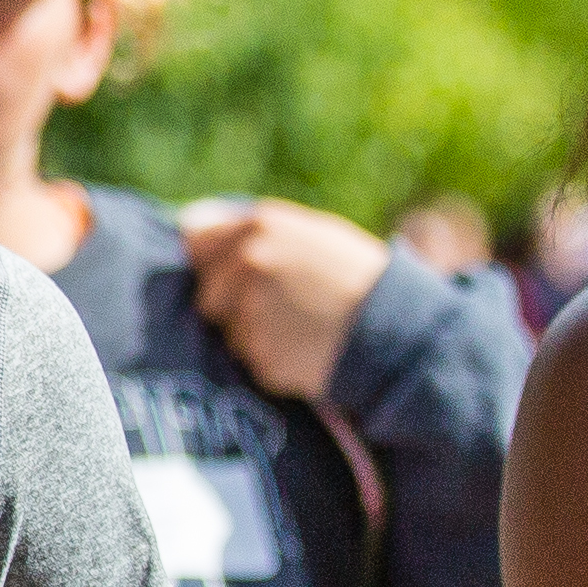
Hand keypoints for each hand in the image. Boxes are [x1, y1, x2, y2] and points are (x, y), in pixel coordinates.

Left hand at [183, 200, 395, 403]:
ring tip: (300, 328)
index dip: (210, 257)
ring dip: (253, 335)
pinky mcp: (261, 357)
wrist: (397, 328)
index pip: (195, 235)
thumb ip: (255, 231)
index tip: (227, 270)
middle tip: (282, 308)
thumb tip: (190, 229)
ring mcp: (251, 312)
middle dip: (232, 304)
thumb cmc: (356, 277)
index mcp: (261, 224)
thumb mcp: (311, 233)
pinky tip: (306, 350)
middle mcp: (249, 263)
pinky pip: (251, 362)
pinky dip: (272, 362)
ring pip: (228, 333)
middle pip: (207, 294)